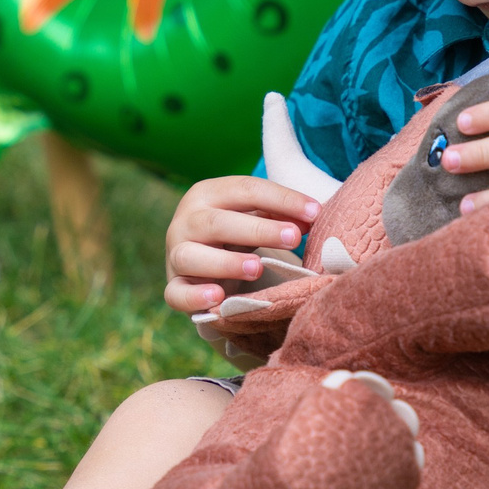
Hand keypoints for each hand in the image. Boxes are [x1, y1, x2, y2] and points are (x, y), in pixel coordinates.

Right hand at [164, 176, 320, 313]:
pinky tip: (217, 298)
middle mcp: (186, 221)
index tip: (315, 213)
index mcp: (208, 194)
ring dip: (224, 263)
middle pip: (217, 222)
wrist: (203, 264)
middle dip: (257, 230)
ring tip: (256, 269)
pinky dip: (194, 297)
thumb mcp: (255, 218)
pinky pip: (176, 293)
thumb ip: (279, 214)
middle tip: (293, 238)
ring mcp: (175, 254)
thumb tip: (312, 216)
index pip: (245, 190)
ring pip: (191, 256)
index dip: (282, 199)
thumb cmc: (235, 234)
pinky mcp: (173, 286)